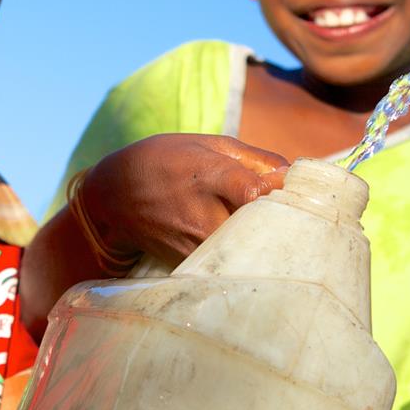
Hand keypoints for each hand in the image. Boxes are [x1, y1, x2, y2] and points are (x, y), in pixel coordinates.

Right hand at [80, 133, 287, 267]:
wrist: (115, 197)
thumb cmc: (167, 161)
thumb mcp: (208, 145)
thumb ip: (256, 159)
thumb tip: (293, 176)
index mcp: (207, 176)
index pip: (254, 192)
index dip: (280, 192)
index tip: (292, 187)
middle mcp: (201, 214)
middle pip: (259, 228)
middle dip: (282, 221)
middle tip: (294, 212)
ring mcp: (194, 245)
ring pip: (248, 249)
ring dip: (265, 239)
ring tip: (268, 225)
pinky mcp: (190, 264)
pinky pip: (230, 260)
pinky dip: (244, 252)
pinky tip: (245, 240)